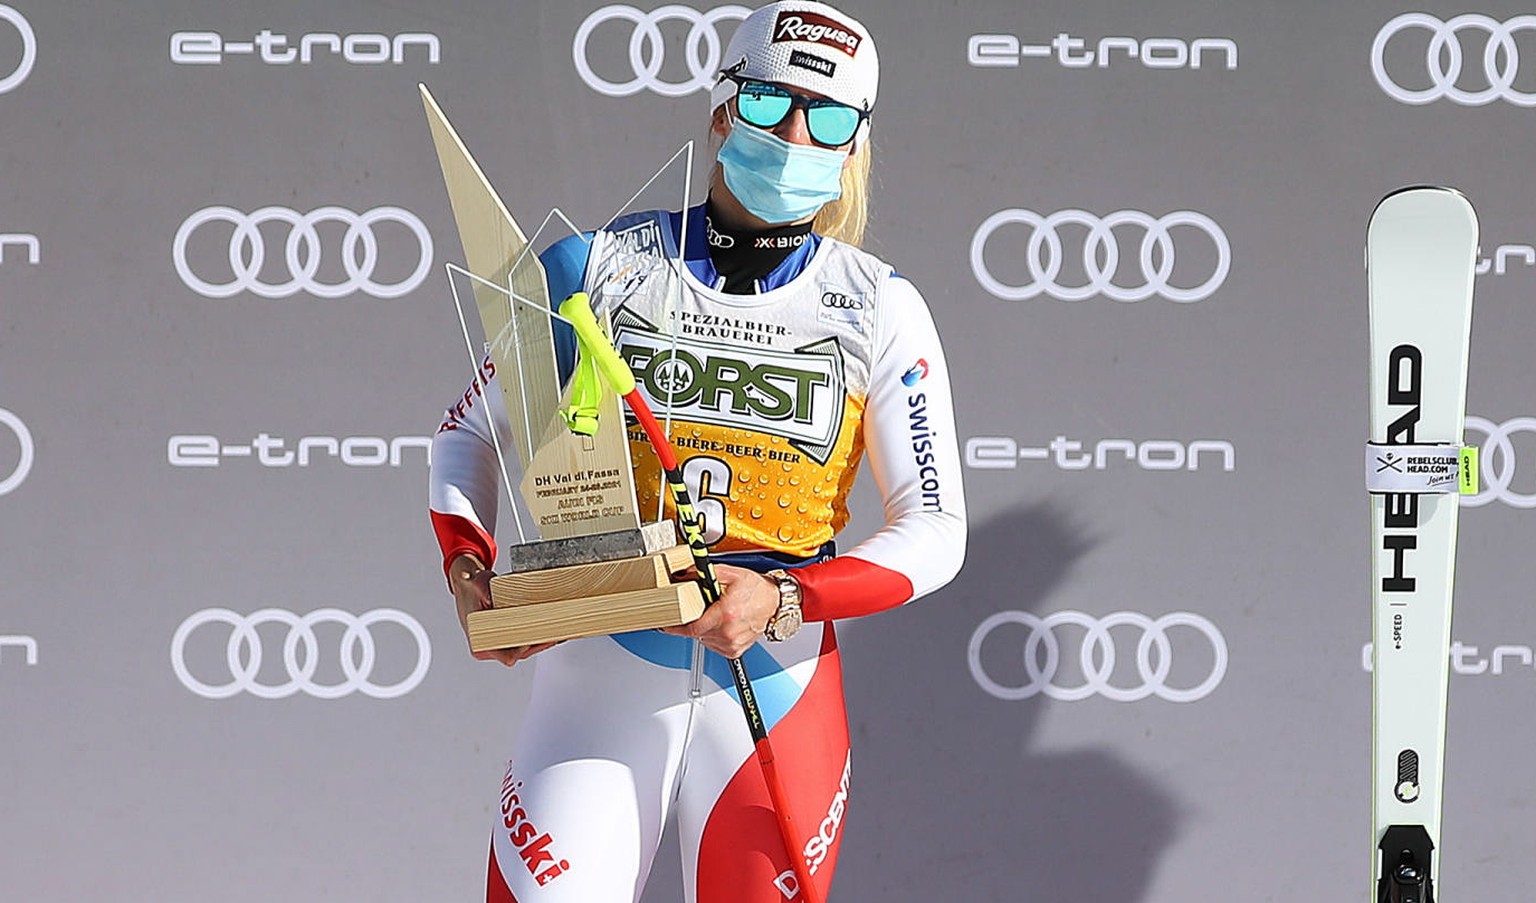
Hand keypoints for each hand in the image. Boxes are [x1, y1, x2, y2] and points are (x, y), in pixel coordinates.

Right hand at [448, 554, 556, 666]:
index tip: (535, 640)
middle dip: (538, 645)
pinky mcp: (504, 636)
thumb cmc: (471, 585)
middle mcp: (488, 646)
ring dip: (540, 642)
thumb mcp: (478, 584)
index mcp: (479, 642)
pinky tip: (549, 629)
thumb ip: (484, 591)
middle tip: (555, 635)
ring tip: (558, 633)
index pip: (506, 656)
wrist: (468, 582)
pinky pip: (522, 641)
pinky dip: (536, 636)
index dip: (522, 650)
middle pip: (519, 654)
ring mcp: (497, 643)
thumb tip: (491, 599)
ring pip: (524, 650)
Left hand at [662, 563, 780, 658]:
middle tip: (701, 609)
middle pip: (696, 632)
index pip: (691, 628)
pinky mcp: (735, 651)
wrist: (776, 602)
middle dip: (694, 620)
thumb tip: (685, 572)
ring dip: (704, 628)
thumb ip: (704, 573)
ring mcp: (732, 644)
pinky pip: (714, 645)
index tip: (664, 625)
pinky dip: (714, 635)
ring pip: (704, 639)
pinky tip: (722, 624)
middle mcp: (729, 633)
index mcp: (726, 615)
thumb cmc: (757, 590)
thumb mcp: (730, 574)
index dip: (675, 627)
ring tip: (716, 614)